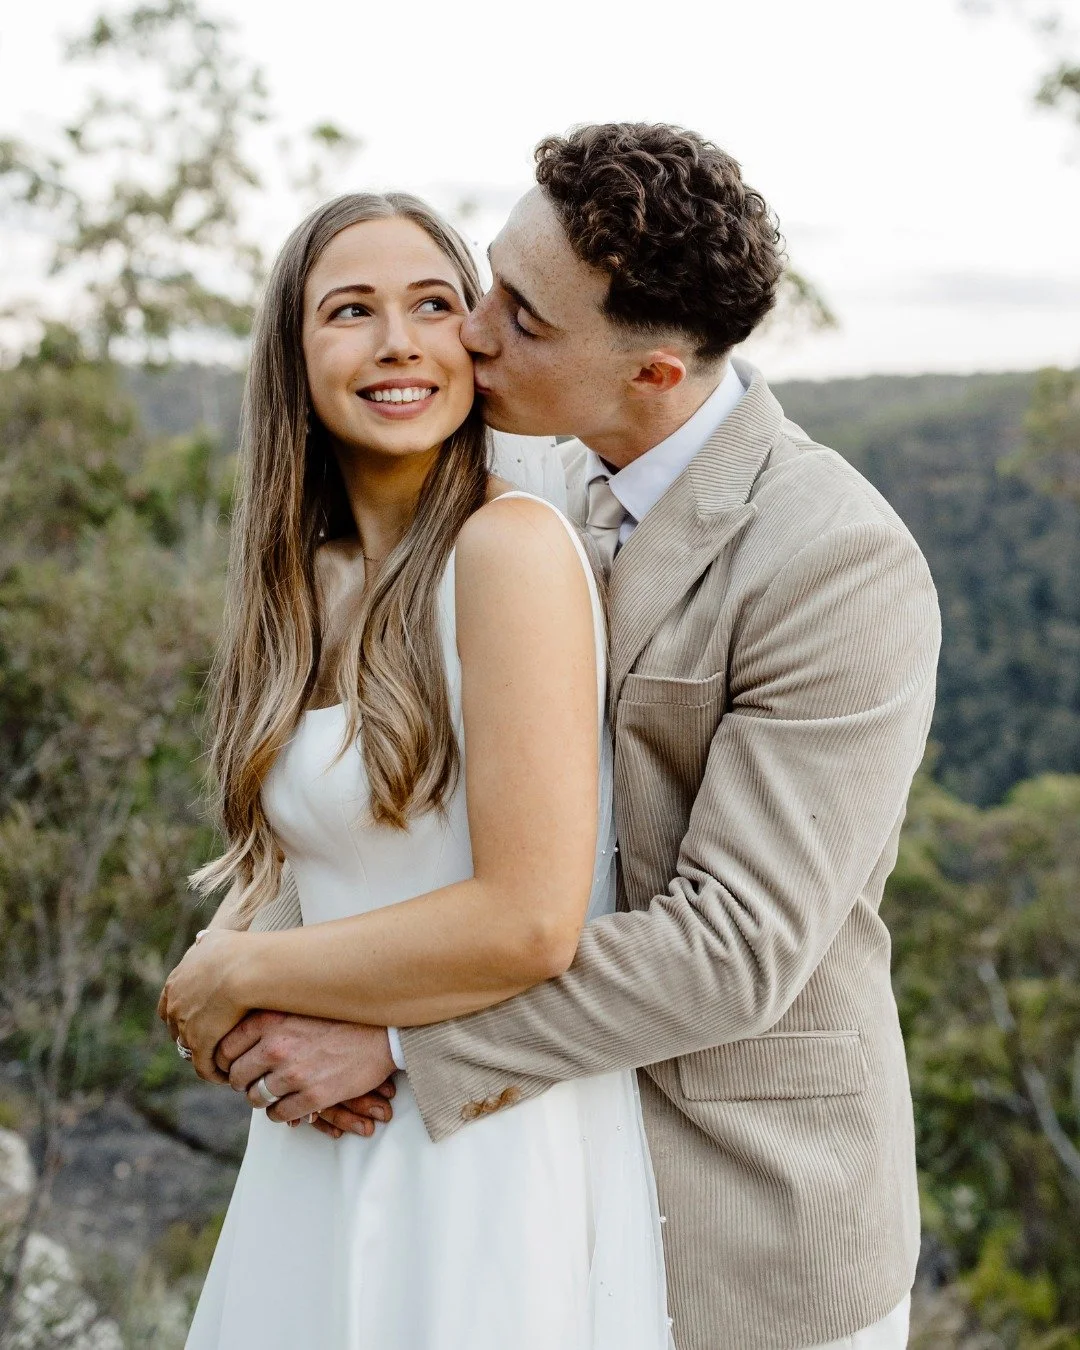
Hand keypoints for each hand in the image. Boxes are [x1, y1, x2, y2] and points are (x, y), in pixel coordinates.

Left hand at [157, 928, 249, 1083]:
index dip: (181, 1012)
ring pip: (190, 1048)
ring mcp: (186, 1024)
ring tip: (221, 1062)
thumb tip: (205, 940)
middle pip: (177, 1027)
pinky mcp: (200, 1042)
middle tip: (211, 1040)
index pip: (169, 1004)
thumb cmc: (240, 950)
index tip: (196, 1017)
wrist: (246, 968)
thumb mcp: (217, 939)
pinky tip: (225, 1077)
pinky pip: (203, 1065)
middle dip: (191, 1035)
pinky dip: (213, 1072)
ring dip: (204, 1055)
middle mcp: (175, 1003)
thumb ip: (208, 942)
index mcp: (177, 980)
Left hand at [214, 1010, 397, 1132]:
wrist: (384, 1032)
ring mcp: (294, 1073)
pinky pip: (279, 1115)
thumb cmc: (341, 1015)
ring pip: (256, 1098)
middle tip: (254, 1080)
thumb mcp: (298, 1004)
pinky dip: (281, 1113)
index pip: (224, 1048)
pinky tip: (290, 1104)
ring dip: (262, 1098)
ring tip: (274, 1092)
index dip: (225, 1061)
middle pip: (237, 1076)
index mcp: (269, 1019)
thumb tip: (233, 1032)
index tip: (232, 1065)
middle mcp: (276, 1046)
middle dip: (243, 1081)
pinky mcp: (313, 1095)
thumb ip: (266, 1017)